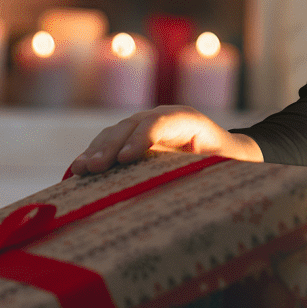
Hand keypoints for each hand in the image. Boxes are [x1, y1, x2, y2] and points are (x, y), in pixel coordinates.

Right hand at [66, 106, 262, 175]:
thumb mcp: (223, 166)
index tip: (125, 159)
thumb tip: (190, 189)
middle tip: (95, 168)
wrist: (227, 153)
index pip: (160, 122)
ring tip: (81, 170)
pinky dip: (93, 155)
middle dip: (111, 146)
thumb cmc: (228, 163)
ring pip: (115, 132)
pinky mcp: (133, 138)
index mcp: (188, 120)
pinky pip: (109, 143)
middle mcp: (162, 117)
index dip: (141, 138)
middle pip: (131, 125)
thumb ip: (206, 170)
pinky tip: (78, 170)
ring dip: (96, 150)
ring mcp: (145, 125)